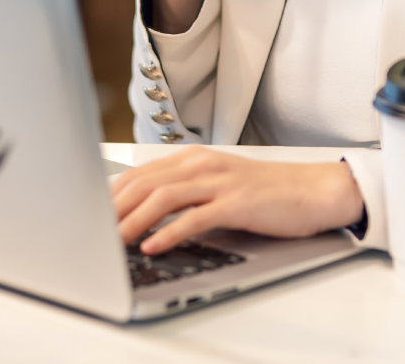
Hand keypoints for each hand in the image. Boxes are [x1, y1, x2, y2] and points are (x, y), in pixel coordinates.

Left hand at [111, 147, 364, 254]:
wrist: (312, 190)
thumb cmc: (266, 192)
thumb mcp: (219, 184)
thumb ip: (186, 193)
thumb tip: (147, 215)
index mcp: (194, 158)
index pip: (140, 174)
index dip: (112, 194)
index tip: (91, 213)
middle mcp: (202, 165)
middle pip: (145, 183)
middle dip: (114, 209)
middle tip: (94, 231)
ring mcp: (219, 182)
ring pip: (164, 197)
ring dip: (134, 220)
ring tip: (115, 241)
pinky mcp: (236, 203)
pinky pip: (194, 218)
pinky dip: (169, 233)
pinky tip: (154, 246)